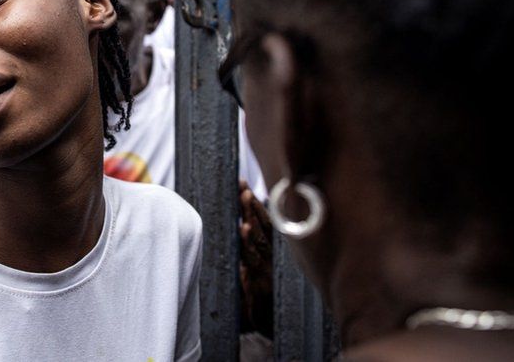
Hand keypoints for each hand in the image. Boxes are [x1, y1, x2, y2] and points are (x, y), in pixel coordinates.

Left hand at [239, 180, 273, 336]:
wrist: (270, 328)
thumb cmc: (262, 299)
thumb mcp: (254, 273)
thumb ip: (249, 252)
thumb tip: (242, 226)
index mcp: (269, 251)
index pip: (263, 222)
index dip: (254, 203)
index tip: (243, 184)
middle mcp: (271, 258)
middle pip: (261, 226)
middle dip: (251, 205)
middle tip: (242, 186)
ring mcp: (267, 270)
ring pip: (258, 240)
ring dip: (251, 219)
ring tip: (244, 199)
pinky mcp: (262, 284)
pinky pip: (253, 260)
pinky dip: (248, 244)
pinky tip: (244, 229)